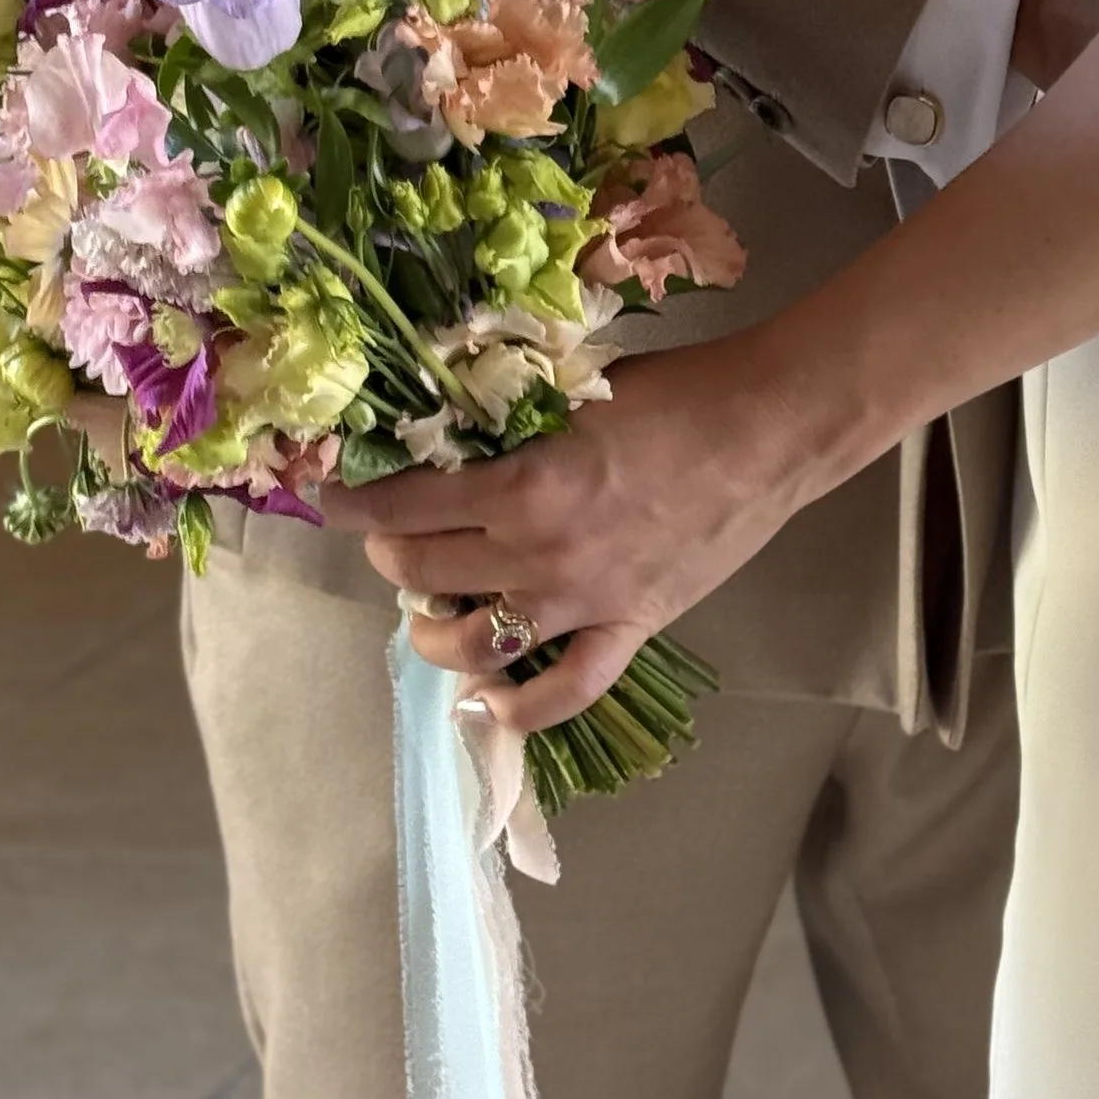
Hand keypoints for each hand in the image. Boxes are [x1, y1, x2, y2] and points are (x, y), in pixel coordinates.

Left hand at [318, 342, 804, 731]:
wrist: (766, 430)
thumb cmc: (674, 394)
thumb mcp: (570, 391)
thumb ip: (506, 423)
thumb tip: (447, 434)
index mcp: (517, 488)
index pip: (400, 509)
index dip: (352, 506)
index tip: (332, 500)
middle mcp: (537, 556)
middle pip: (420, 575)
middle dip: (387, 558)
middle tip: (390, 540)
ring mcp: (582, 603)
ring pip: (471, 645)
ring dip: (430, 632)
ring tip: (426, 613)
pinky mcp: (629, 629)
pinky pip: (564, 691)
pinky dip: (518, 707)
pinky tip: (488, 701)